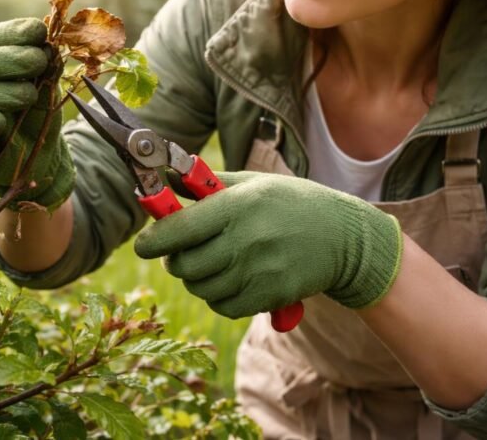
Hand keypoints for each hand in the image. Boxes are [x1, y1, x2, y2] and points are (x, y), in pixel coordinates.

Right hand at [0, 18, 73, 209]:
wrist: (39, 158)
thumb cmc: (36, 115)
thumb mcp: (47, 86)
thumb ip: (46, 67)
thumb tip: (48, 44)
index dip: (10, 33)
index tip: (39, 32)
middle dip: (7, 59)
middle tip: (38, 61)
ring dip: (0, 92)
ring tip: (30, 95)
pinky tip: (0, 120)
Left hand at [134, 171, 401, 316]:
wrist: (343, 237)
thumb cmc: (291, 203)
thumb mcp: (253, 183)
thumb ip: (208, 184)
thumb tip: (165, 180)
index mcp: (237, 205)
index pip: (178, 229)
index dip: (152, 240)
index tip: (143, 244)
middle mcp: (245, 239)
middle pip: (184, 264)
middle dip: (176, 260)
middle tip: (182, 252)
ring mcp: (258, 271)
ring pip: (201, 288)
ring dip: (197, 279)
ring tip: (211, 263)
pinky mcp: (269, 296)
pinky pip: (223, 306)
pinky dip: (218, 297)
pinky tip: (230, 280)